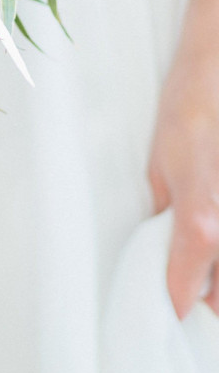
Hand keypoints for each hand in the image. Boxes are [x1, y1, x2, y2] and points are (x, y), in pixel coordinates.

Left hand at [149, 26, 218, 318]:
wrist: (217, 73)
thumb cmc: (186, 114)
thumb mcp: (160, 168)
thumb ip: (166, 219)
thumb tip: (164, 248)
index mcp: (200, 225)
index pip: (186, 292)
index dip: (174, 298)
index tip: (168, 299)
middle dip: (206, 292)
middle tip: (190, 273)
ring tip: (206, 245)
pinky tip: (215, 226)